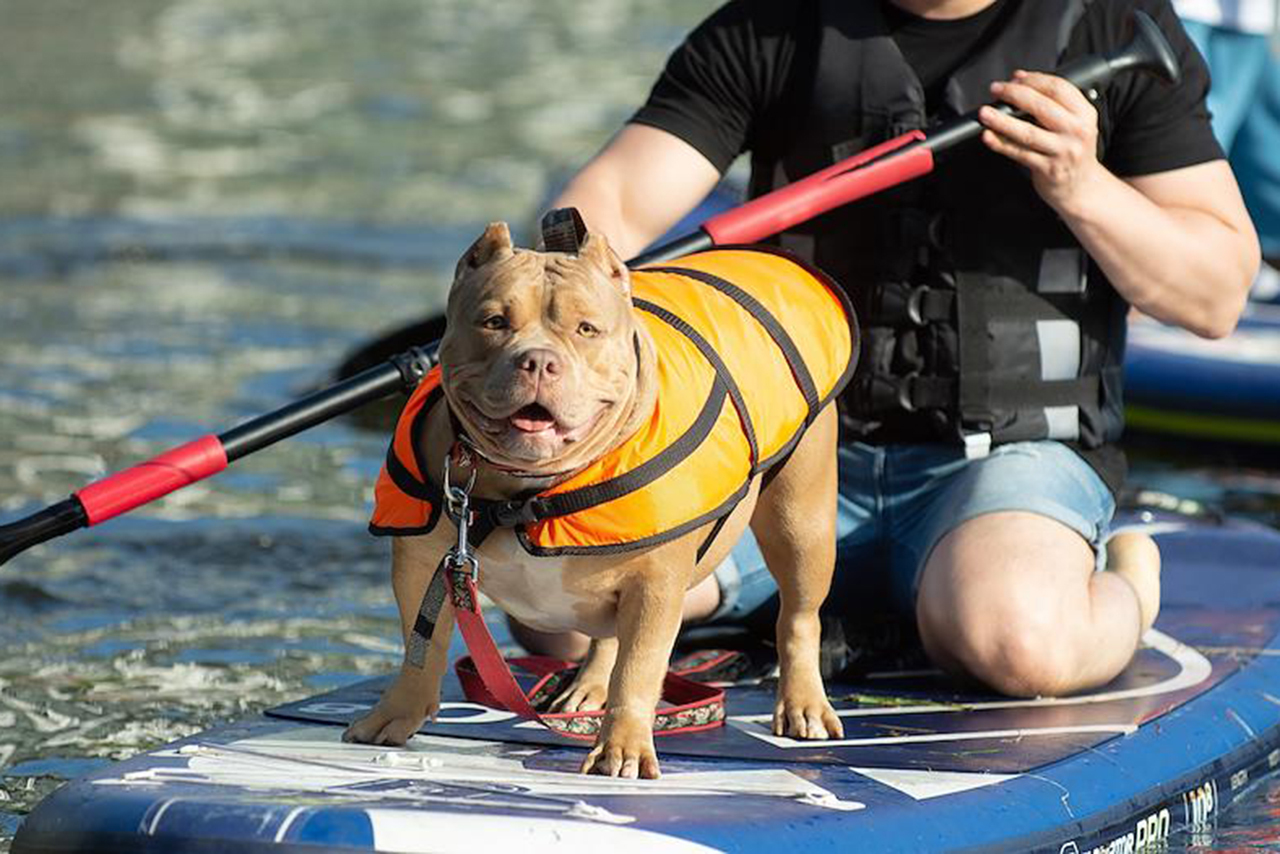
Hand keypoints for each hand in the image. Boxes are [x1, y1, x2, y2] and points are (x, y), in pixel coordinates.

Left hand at [979, 70, 1102, 214]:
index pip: (1058, 88)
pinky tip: (989, 137)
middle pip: (1042, 106)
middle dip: (1014, 94)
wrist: (1082, 187)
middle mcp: (1076, 131)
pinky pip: (1019, 154)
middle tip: (996, 90)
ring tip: (985, 113)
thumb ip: (1053, 104)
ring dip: (1002, 121)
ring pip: (1027, 132)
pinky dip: (1001, 144)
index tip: (1015, 78)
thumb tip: (1019, 80)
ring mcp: (1062, 151)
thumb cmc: (1072, 150)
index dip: (1033, 79)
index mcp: (1084, 114)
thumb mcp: (1075, 123)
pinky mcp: (1048, 169)